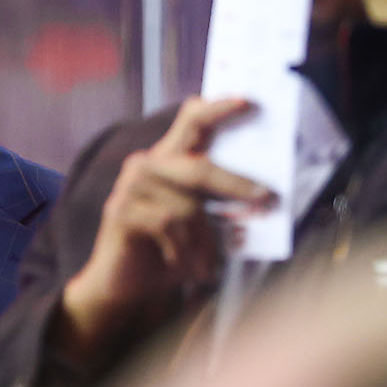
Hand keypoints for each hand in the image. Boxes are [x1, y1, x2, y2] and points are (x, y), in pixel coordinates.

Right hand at [58, 97, 273, 361]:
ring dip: (205, 242)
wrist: (123, 284)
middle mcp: (146, 164)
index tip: (248, 102)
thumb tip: (262, 198)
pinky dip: (184, 252)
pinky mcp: (120, 210)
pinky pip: (167, 226)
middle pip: (198, 168)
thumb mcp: (198, 224)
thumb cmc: (167, 251)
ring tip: (210, 266)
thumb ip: (218, 205)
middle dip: (236, 185)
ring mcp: (130, 186)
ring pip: (187, 206)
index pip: (191, 121)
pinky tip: (187, 269)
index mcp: (168, 160)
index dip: (218, 109)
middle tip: (266, 198)